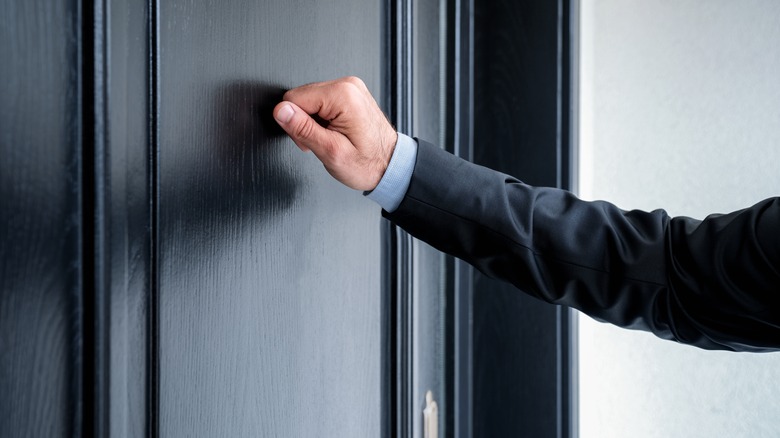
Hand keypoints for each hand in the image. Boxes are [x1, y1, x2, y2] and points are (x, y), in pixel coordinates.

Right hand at [273, 76, 397, 191]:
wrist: (390, 166)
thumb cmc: (368, 163)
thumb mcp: (331, 151)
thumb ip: (303, 129)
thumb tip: (281, 111)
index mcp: (342, 95)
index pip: (293, 98)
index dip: (294, 123)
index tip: (309, 140)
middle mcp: (347, 86)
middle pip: (301, 98)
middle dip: (304, 123)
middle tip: (322, 143)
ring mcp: (350, 88)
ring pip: (310, 101)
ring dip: (314, 123)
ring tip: (331, 139)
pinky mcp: (350, 94)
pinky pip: (322, 103)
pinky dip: (323, 120)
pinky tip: (335, 133)